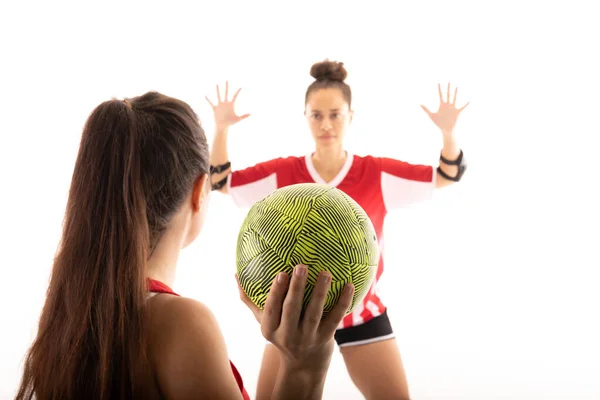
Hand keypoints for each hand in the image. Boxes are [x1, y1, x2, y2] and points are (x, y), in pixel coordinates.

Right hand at [205, 81, 249, 130]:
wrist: (223, 126)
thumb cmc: (230, 123)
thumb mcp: (238, 119)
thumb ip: (244, 116)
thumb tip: (251, 114)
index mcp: (231, 105)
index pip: (235, 96)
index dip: (238, 92)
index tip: (241, 87)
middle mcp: (225, 103)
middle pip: (226, 93)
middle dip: (226, 87)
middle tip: (227, 80)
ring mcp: (220, 105)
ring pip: (219, 96)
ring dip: (218, 90)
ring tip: (217, 84)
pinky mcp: (215, 109)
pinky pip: (211, 103)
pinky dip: (208, 100)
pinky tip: (205, 96)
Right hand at [237, 265, 353, 369]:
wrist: (303, 365)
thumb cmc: (282, 333)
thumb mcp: (265, 322)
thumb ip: (250, 300)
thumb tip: (236, 274)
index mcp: (270, 329)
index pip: (271, 310)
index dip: (276, 293)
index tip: (281, 273)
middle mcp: (288, 335)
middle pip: (292, 310)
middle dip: (296, 288)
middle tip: (301, 266)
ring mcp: (308, 338)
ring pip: (314, 313)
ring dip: (320, 292)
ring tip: (326, 273)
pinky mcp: (326, 338)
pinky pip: (335, 318)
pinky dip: (342, 302)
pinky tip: (348, 285)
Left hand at [421, 83, 468, 136]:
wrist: (445, 129)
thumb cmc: (438, 123)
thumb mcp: (431, 115)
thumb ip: (426, 109)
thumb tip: (419, 104)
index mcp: (441, 105)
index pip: (440, 95)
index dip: (439, 89)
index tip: (439, 83)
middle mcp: (447, 105)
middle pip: (448, 94)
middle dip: (448, 88)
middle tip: (449, 81)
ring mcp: (452, 108)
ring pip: (454, 98)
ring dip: (455, 93)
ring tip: (457, 87)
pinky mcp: (457, 112)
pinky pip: (462, 107)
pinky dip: (466, 104)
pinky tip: (469, 101)